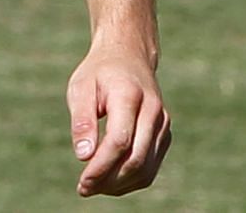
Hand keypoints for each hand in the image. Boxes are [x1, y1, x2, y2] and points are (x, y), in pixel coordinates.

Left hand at [67, 42, 170, 195]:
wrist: (128, 56)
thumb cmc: (99, 73)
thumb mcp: (81, 88)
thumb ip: (82, 121)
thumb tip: (83, 156)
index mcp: (130, 96)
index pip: (119, 141)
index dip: (101, 166)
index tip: (82, 181)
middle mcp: (153, 112)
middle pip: (135, 159)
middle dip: (109, 180)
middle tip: (84, 189)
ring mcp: (163, 124)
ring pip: (146, 167)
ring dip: (120, 184)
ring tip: (94, 186)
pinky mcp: (165, 135)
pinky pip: (151, 166)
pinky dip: (131, 179)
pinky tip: (110, 180)